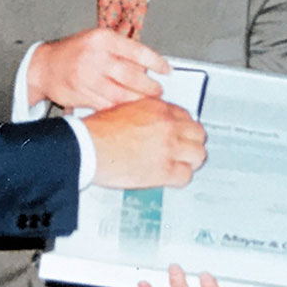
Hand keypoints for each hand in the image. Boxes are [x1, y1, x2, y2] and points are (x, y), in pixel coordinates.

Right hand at [27, 27, 170, 109]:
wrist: (43, 66)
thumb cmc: (73, 53)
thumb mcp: (97, 40)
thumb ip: (121, 51)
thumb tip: (148, 67)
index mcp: (102, 39)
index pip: (137, 51)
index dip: (156, 62)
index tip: (167, 70)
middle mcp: (95, 56)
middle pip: (132, 76)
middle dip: (150, 87)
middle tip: (158, 91)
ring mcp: (87, 77)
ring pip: (122, 94)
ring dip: (138, 101)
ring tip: (147, 102)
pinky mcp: (82, 94)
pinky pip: (108, 105)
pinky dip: (121, 109)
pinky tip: (129, 109)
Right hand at [82, 97, 204, 188]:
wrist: (88, 146)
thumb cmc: (97, 131)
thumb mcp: (123, 109)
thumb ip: (143, 114)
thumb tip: (149, 124)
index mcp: (157, 108)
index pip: (185, 116)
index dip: (183, 128)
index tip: (180, 134)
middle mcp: (167, 125)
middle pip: (198, 133)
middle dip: (192, 142)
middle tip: (185, 149)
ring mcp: (168, 148)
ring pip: (198, 154)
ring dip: (190, 160)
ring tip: (182, 164)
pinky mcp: (164, 170)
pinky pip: (186, 176)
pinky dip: (180, 178)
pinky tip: (171, 178)